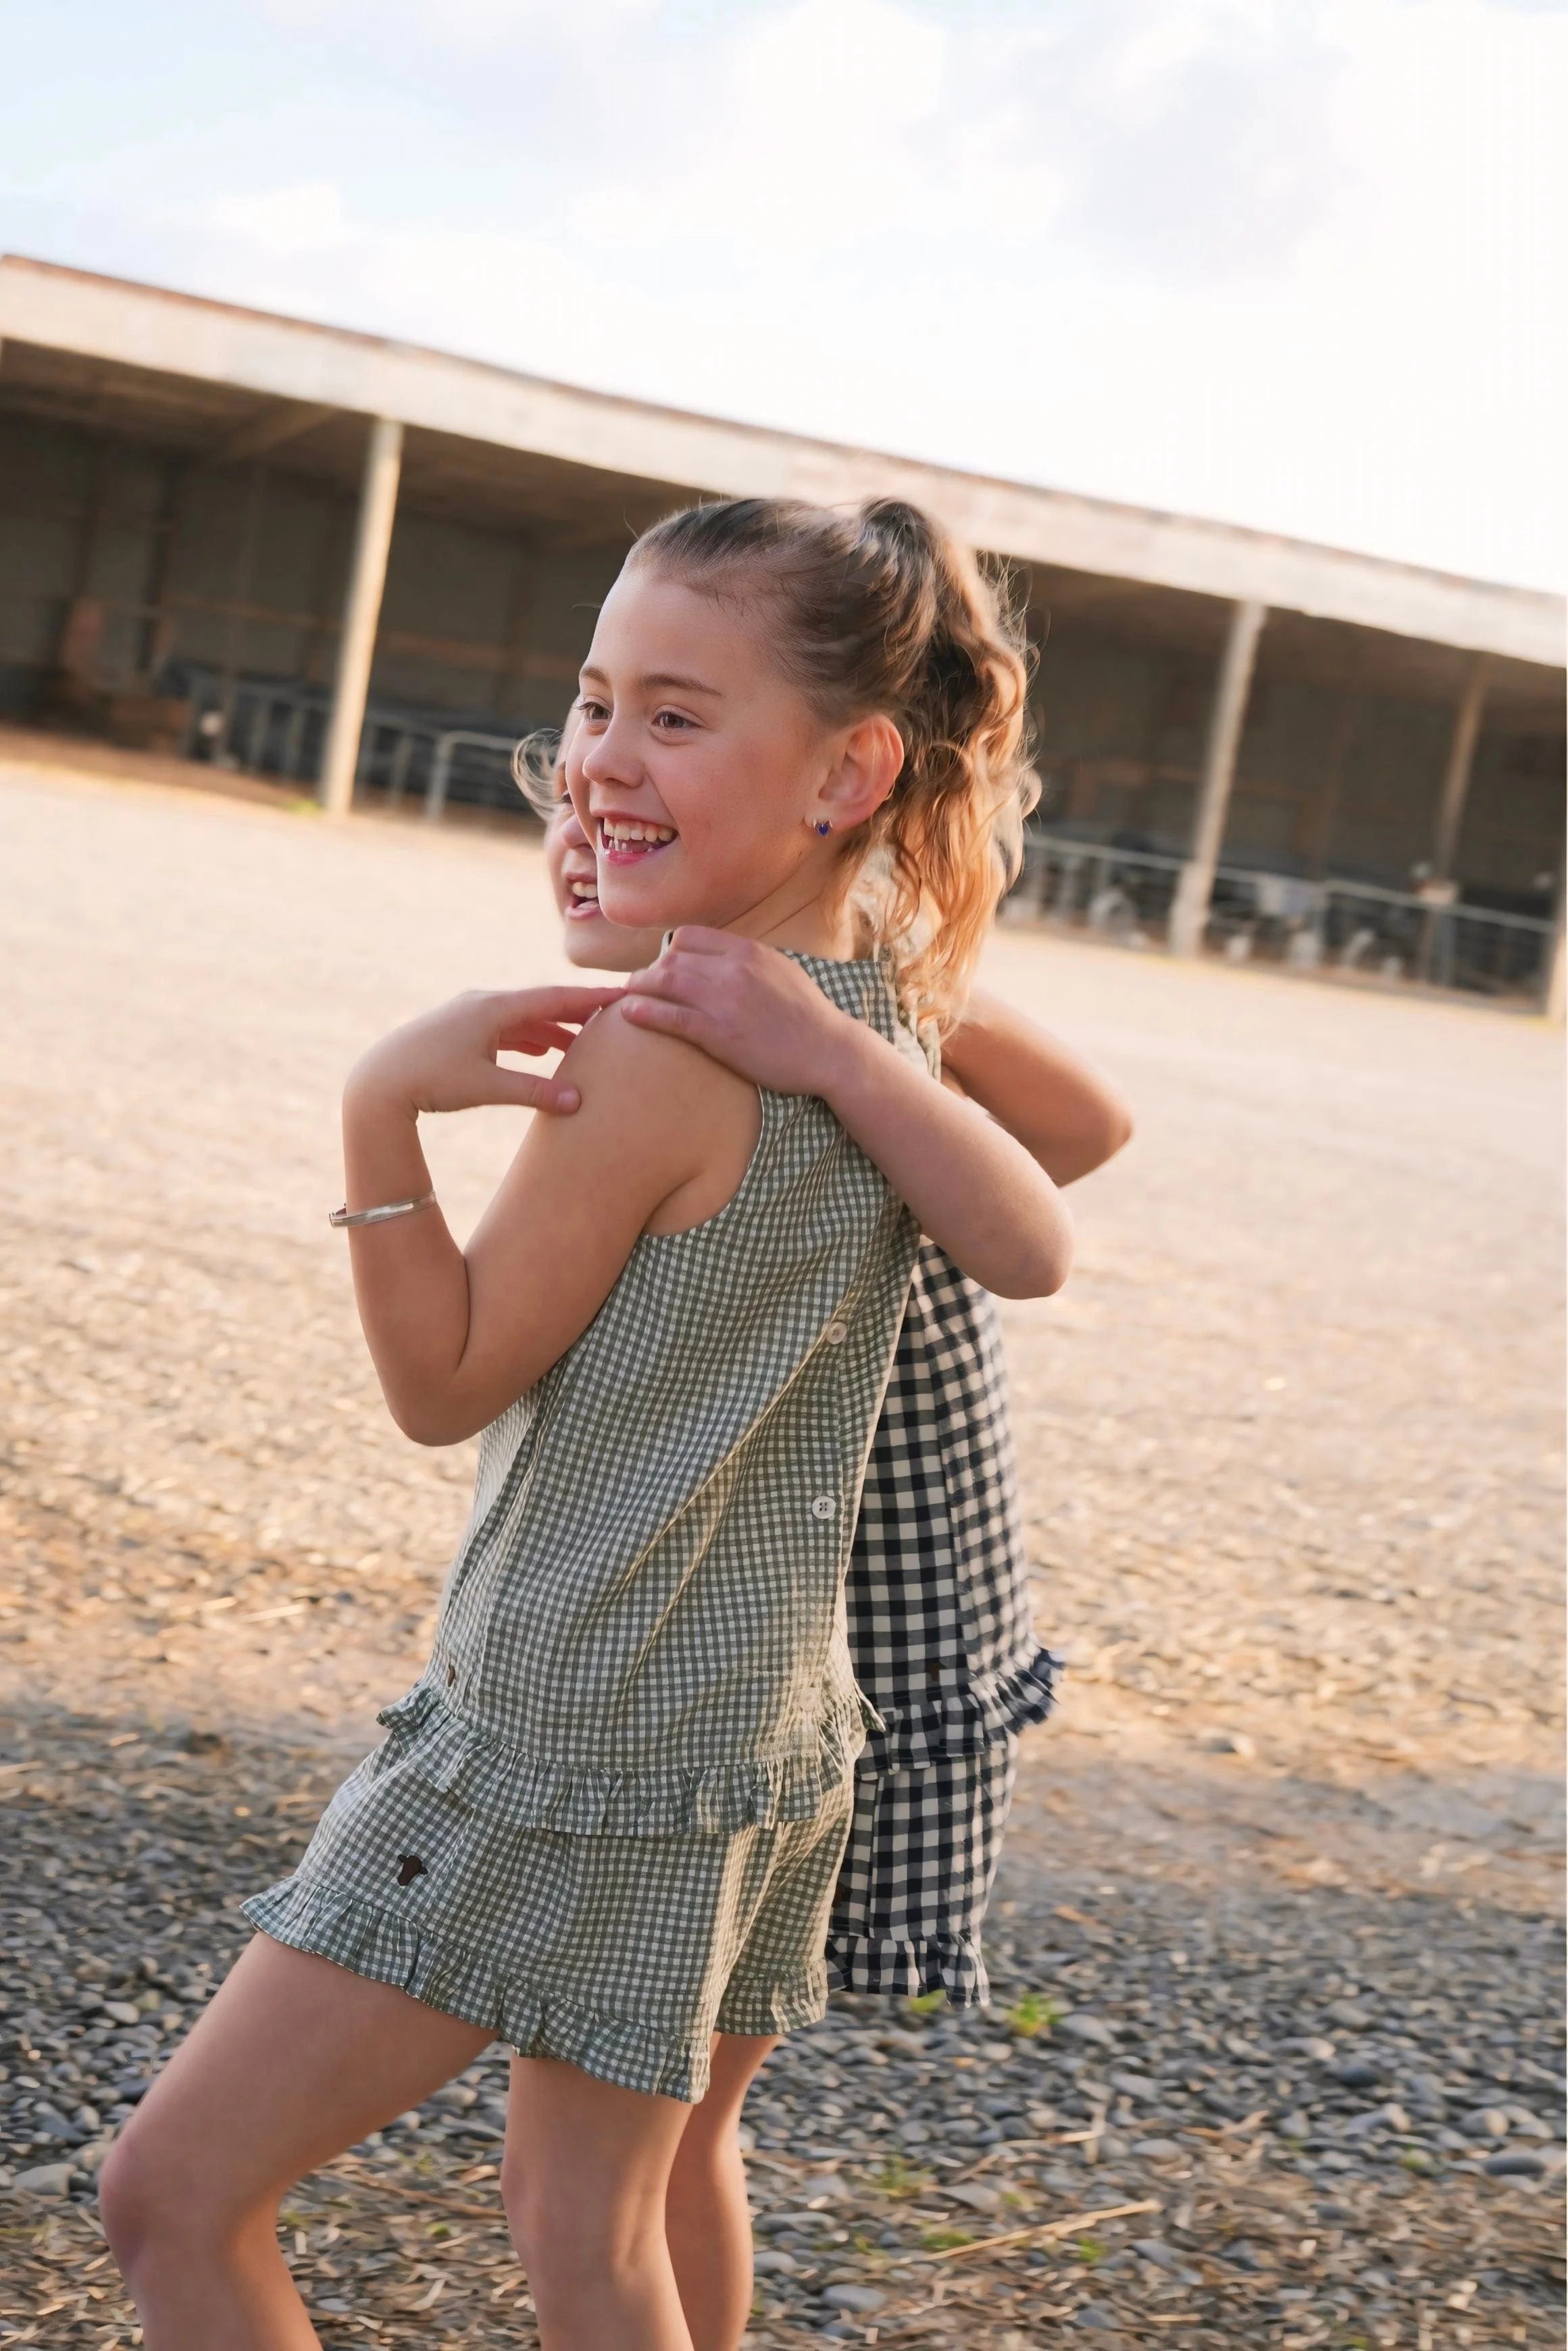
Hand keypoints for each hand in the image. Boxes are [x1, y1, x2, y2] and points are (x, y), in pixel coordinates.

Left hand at [346, 984, 622, 1118]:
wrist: (378, 1081)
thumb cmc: (431, 1080)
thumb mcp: (487, 1087)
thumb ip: (534, 1092)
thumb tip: (578, 1101)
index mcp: (494, 1008)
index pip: (555, 998)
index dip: (591, 998)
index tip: (623, 993)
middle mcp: (484, 1003)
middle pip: (543, 1003)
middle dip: (578, 1010)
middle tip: (613, 1014)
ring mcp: (470, 1015)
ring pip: (524, 1017)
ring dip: (554, 1028)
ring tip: (584, 1042)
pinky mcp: (460, 1030)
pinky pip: (506, 1029)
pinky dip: (529, 1038)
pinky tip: (542, 1051)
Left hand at [618, 929, 858, 1095]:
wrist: (828, 1049)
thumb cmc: (808, 1015)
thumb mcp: (782, 970)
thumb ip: (749, 961)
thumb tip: (723, 955)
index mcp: (748, 950)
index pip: (689, 937)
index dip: (670, 951)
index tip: (664, 966)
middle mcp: (733, 968)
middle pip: (672, 958)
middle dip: (651, 971)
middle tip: (640, 984)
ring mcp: (724, 1000)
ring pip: (665, 982)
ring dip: (639, 987)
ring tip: (627, 994)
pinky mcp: (718, 1033)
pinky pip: (671, 1017)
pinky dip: (645, 1012)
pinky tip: (630, 1013)